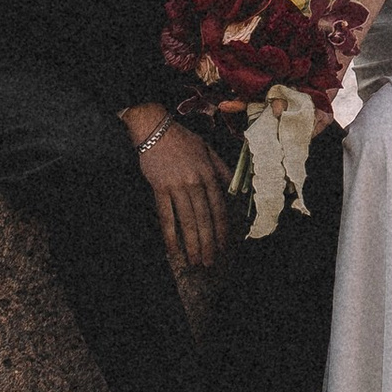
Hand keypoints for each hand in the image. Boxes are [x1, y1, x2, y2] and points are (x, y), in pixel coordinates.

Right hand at [124, 107, 227, 271]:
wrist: (156, 130)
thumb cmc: (183, 140)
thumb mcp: (208, 150)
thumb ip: (222, 170)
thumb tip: (235, 189)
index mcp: (209, 174)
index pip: (219, 207)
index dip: (223, 228)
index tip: (225, 244)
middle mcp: (195, 182)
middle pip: (205, 218)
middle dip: (209, 242)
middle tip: (211, 261)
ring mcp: (177, 186)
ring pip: (187, 221)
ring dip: (192, 244)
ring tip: (196, 261)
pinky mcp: (160, 189)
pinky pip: (166, 216)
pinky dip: (170, 235)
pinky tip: (173, 250)